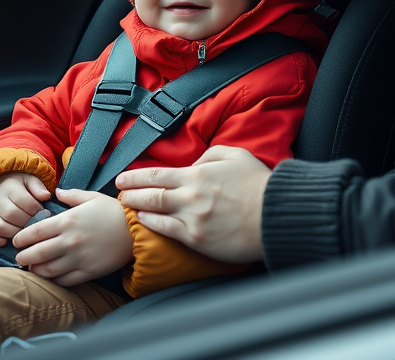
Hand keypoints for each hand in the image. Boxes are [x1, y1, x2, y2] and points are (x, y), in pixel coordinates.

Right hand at [0, 172, 50, 246]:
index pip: (24, 201)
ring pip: (1, 227)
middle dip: (27, 221)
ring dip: (15, 233)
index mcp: (11, 188)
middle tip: (36, 223)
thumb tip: (46, 196)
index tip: (44, 212)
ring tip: (26, 231)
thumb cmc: (19, 184)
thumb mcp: (29, 179)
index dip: (36, 209)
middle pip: (12, 215)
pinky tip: (6, 242)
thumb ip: (37, 186)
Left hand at [13, 189, 132, 286]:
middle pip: (36, 254)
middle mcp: (69, 241)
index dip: (20, 238)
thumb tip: (55, 192)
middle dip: (23, 257)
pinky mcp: (87, 272)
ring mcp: (77, 258)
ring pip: (47, 270)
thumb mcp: (92, 197)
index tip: (16, 241)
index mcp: (67, 221)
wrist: (136, 231)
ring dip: (35, 270)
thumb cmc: (114, 212)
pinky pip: (64, 280)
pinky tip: (51, 276)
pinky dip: (53, 280)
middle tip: (20, 257)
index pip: (34, 232)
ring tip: (33, 267)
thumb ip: (71, 195)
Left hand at [116, 145, 269, 262]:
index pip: (157, 174)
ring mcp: (192, 218)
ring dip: (137, 208)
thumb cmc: (259, 184)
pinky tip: (143, 222)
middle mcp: (191, 195)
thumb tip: (194, 162)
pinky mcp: (197, 239)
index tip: (122, 178)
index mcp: (199, 174)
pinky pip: (167, 231)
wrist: (276, 215)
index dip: (135, 176)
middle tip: (118, 192)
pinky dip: (151, 225)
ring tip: (127, 207)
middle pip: (150, 192)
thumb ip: (211, 154)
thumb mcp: (235, 155)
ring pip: (154, 211)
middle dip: (130, 192)